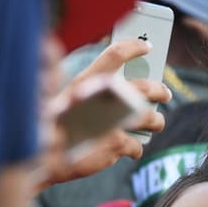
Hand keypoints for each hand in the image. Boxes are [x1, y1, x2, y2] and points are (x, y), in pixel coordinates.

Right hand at [36, 38, 171, 185]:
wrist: (42, 160)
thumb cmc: (55, 127)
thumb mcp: (68, 100)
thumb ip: (91, 91)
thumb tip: (117, 85)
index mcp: (86, 81)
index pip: (115, 54)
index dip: (134, 47)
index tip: (148, 46)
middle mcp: (100, 97)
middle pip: (143, 87)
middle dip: (159, 90)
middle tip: (165, 93)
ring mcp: (110, 121)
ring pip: (147, 117)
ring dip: (156, 120)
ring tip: (156, 123)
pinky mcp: (115, 144)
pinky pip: (135, 145)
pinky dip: (135, 149)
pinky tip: (131, 150)